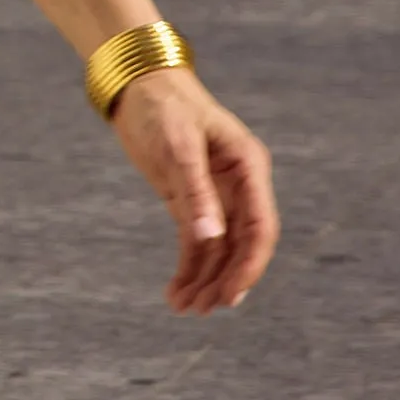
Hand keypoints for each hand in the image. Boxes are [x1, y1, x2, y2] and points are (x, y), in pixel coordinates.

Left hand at [111, 67, 278, 315]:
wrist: (139, 88)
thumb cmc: (164, 108)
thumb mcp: (178, 148)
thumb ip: (195, 192)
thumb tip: (210, 238)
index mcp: (248, 168)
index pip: (260, 228)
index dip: (250, 264)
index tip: (231, 295)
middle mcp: (238, 186)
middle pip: (241, 245)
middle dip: (224, 280)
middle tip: (201, 310)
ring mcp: (216, 196)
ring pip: (218, 250)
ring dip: (204, 280)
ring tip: (182, 309)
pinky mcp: (191, 201)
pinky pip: (196, 243)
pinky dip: (187, 268)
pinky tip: (175, 292)